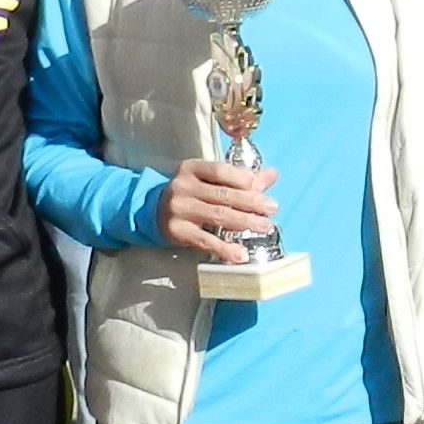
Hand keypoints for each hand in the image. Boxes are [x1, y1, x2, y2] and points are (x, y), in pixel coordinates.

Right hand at [159, 157, 276, 262]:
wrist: (152, 211)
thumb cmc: (189, 193)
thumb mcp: (208, 180)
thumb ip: (240, 178)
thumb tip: (272, 174)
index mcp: (192, 168)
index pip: (220, 171)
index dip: (243, 179)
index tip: (261, 188)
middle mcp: (184, 186)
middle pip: (223, 194)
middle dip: (251, 202)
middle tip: (272, 208)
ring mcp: (180, 209)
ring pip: (218, 215)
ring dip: (245, 222)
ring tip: (264, 226)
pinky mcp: (178, 231)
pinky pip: (206, 240)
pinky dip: (225, 249)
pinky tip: (240, 254)